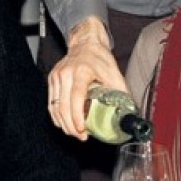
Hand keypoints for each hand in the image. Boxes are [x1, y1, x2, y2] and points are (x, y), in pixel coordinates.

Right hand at [48, 17, 127, 139]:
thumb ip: (121, 94)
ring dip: (63, 124)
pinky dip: (57, 116)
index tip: (82, 130)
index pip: (76, 96)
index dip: (77, 116)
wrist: (86, 43)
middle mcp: (66, 73)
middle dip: (71, 126)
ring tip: (74, 133)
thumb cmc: (100, 58)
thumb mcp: (114, 74)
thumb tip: (129, 113)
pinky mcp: (52, 79)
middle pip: (63, 106)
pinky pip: (51, 103)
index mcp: (82, 71)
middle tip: (81, 136)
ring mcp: (57, 76)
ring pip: (55, 107)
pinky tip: (64, 124)